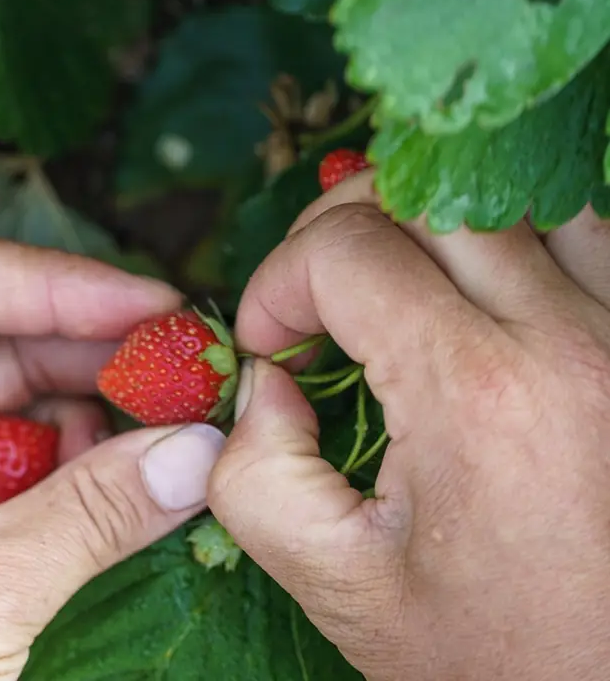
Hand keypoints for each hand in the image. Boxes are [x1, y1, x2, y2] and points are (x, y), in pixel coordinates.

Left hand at [0, 232, 227, 680]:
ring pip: (21, 408)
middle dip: (98, 347)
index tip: (150, 311)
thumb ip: (92, 512)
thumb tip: (194, 446)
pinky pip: (27, 477)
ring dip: (103, 412)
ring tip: (184, 431)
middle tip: (196, 376)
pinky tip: (143, 489)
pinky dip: (88, 473)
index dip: (54, 282)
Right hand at [209, 175, 609, 679]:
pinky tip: (490, 297)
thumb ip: (256, 473)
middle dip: (342, 229)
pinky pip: (602, 240)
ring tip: (405, 286)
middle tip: (319, 298)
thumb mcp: (339, 584)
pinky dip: (533, 241)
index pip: (345, 250)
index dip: (277, 282)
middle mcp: (570, 344)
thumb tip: (265, 385)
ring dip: (443, 224)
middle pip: (427, 196)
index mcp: (476, 394)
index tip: (269, 345)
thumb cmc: (494, 657)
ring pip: (525, 196)